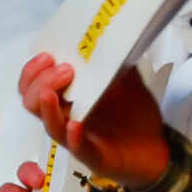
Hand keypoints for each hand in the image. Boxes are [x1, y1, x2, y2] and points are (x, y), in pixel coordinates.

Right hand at [19, 54, 170, 189]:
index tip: (47, 55)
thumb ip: (116, 60)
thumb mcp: (126, 80)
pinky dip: (73, 135)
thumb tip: (112, 34)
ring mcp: (77, 138)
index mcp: (68, 98)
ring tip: (54, 92)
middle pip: (32, 102)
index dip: (33, 71)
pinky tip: (75, 124)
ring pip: (49, 125)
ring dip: (49, 107)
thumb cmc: (135, 116)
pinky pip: (77, 147)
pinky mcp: (94, 156)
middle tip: (64, 69)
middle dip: (40, 82)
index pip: (33, 85)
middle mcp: (66, 117)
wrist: (158, 148)